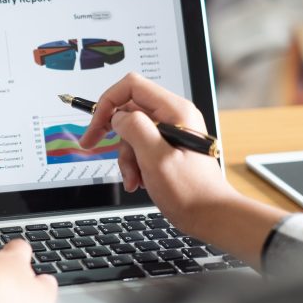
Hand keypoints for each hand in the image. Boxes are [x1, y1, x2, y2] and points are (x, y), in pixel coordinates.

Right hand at [78, 73, 285, 264]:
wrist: (210, 216)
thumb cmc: (190, 191)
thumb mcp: (156, 158)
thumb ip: (134, 129)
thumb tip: (118, 116)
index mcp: (174, 111)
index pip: (132, 86)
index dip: (108, 102)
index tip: (96, 125)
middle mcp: (173, 116)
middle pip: (128, 110)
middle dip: (113, 134)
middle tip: (92, 144)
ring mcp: (171, 132)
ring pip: (131, 132)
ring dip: (124, 156)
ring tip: (133, 178)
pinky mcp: (167, 147)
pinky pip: (139, 147)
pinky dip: (133, 164)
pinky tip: (139, 181)